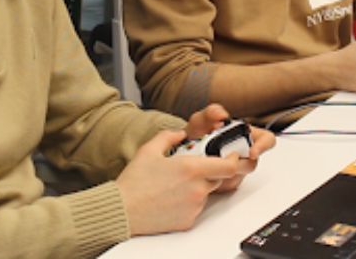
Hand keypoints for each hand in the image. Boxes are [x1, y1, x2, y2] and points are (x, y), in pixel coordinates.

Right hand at [116, 129, 239, 234]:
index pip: (228, 166)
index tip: (230, 155)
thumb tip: (179, 133)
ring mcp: (193, 207)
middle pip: (219, 178)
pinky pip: (196, 208)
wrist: (122, 210)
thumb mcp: (149, 150)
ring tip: (175, 185)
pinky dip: (189, 202)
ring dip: (199, 187)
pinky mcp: (188, 221)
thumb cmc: (134, 182)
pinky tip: (172, 198)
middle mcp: (197, 189)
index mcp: (192, 169)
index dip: (233, 160)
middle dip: (211, 172)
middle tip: (193, 169)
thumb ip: (168, 136)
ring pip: (206, 193)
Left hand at [184, 104, 276, 192]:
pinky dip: (215, 178)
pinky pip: (227, 184)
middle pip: (252, 162)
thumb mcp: (200, 120)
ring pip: (239, 175)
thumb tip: (222, 115)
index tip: (252, 152)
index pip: (267, 139)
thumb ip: (211, 112)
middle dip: (236, 163)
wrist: (183, 153)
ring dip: (223, 170)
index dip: (264, 146)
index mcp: (244, 134)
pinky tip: (205, 170)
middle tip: (219, 159)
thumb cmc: (196, 134)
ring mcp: (236, 168)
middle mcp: (244, 152)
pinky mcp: (227, 181)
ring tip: (207, 162)